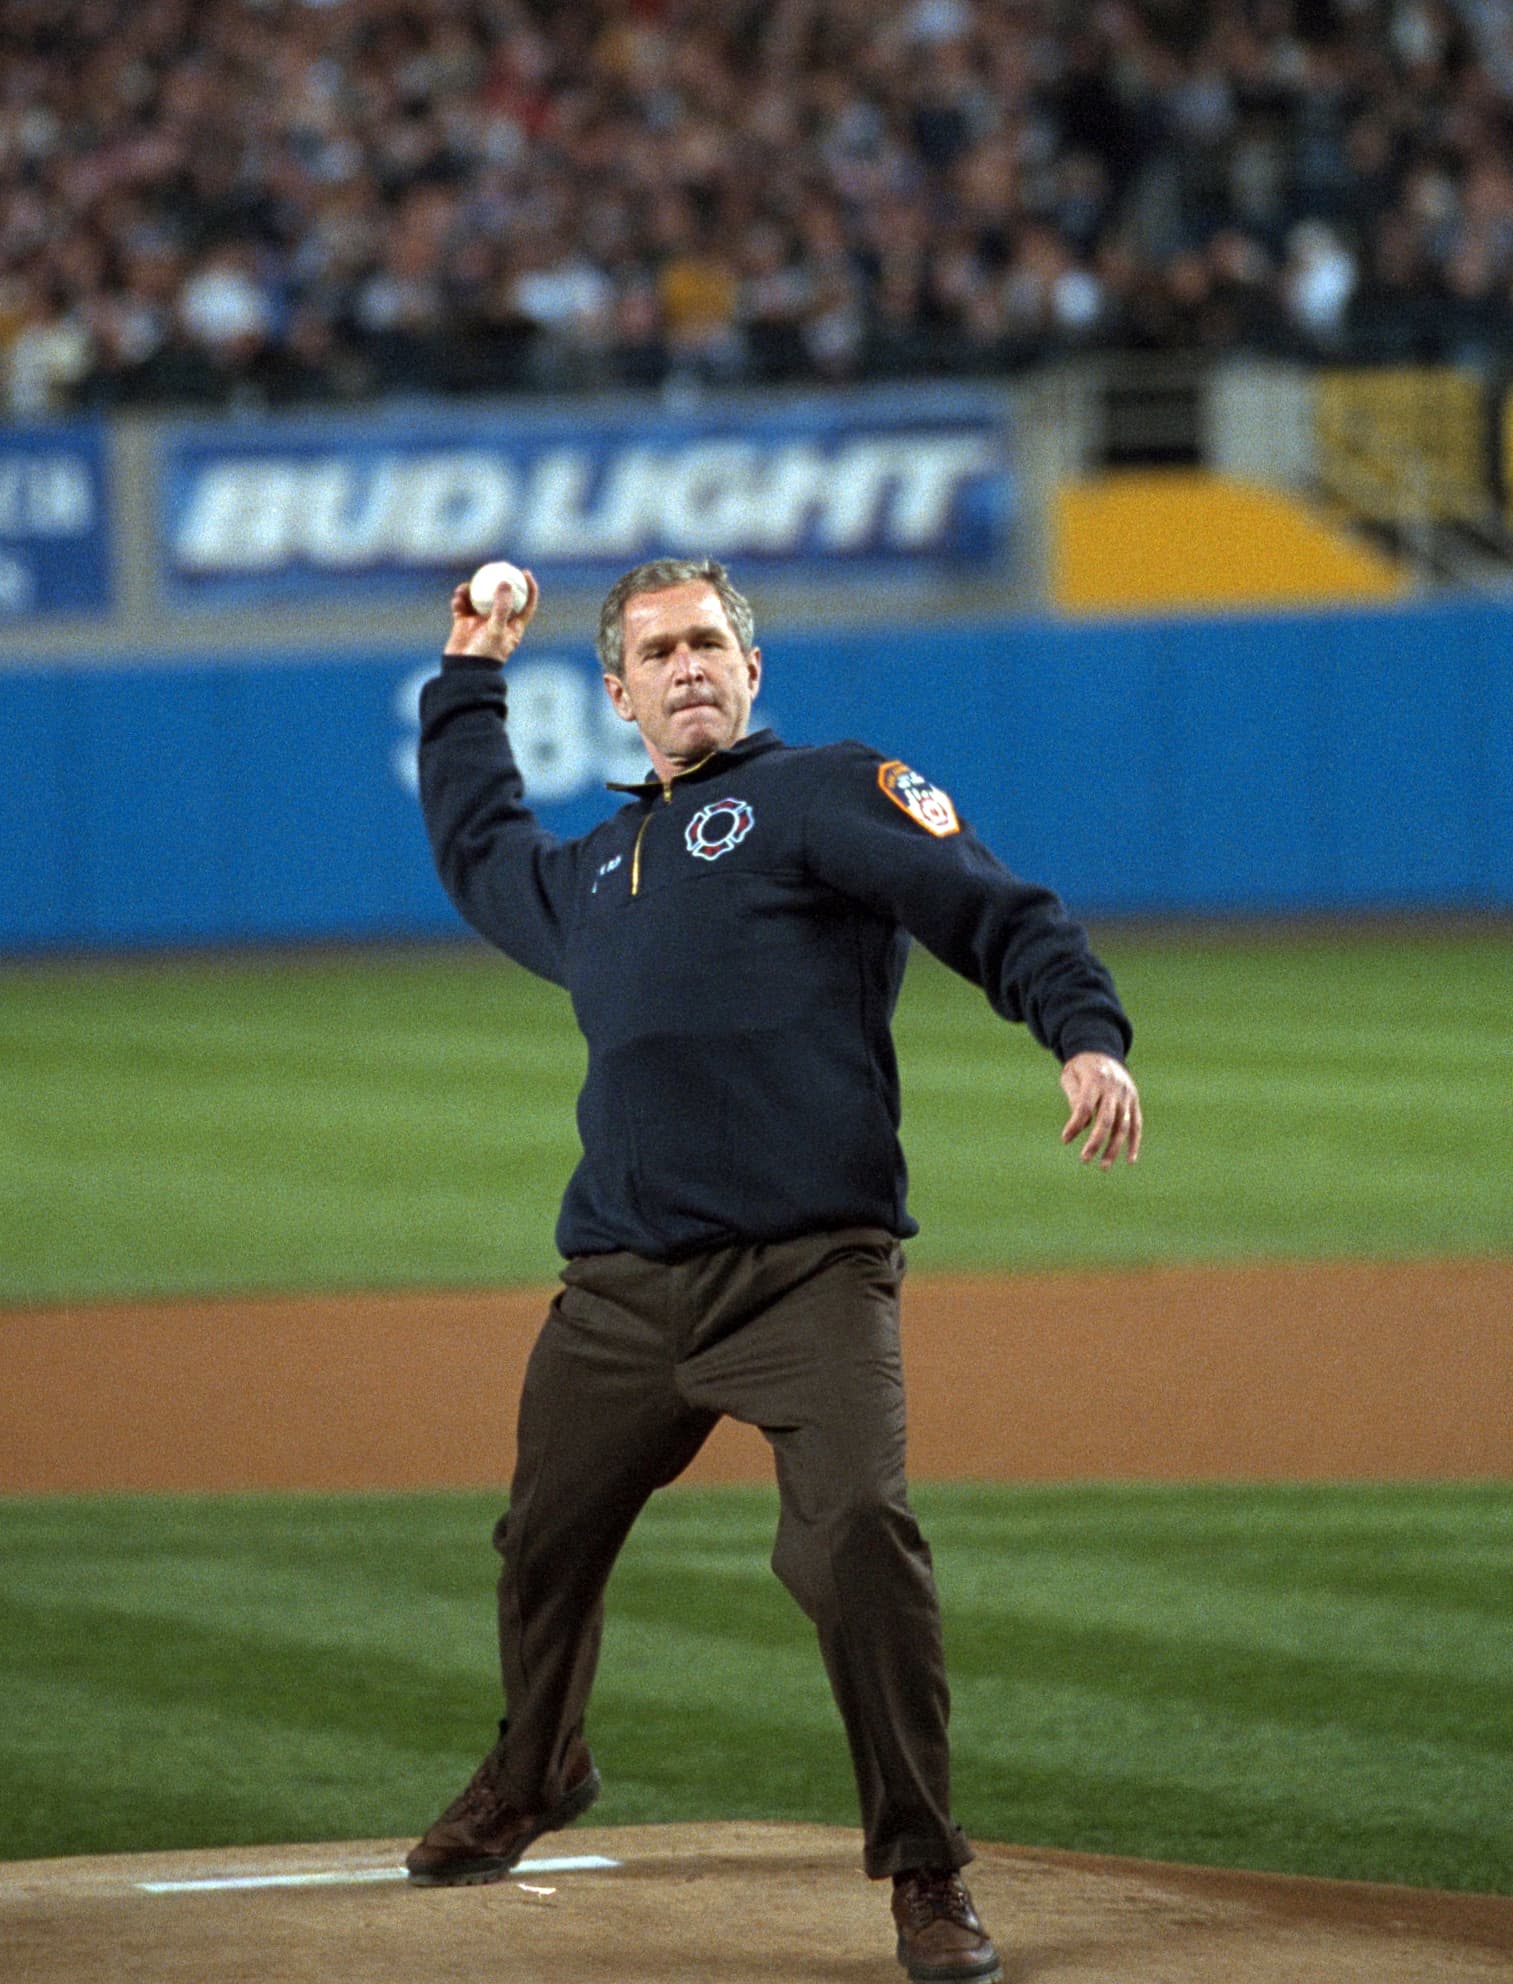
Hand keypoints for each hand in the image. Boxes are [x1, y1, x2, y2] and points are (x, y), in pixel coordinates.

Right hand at [443, 569, 539, 662]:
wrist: (464, 671)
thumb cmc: (485, 655)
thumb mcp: (496, 630)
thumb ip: (502, 607)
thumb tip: (505, 582)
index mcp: (513, 627)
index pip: (526, 604)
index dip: (529, 588)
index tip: (525, 572)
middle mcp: (497, 623)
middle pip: (501, 597)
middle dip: (499, 581)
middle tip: (497, 567)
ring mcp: (480, 623)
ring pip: (479, 599)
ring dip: (474, 589)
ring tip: (469, 584)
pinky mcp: (464, 624)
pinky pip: (462, 606)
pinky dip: (460, 599)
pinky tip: (459, 594)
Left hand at [1059, 1052, 1141, 1168]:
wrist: (1102, 1049)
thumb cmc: (1080, 1067)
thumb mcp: (1070, 1076)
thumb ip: (1074, 1099)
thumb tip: (1083, 1127)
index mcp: (1094, 1079)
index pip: (1085, 1107)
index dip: (1075, 1125)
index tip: (1065, 1139)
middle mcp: (1113, 1088)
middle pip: (1106, 1120)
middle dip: (1095, 1142)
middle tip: (1084, 1159)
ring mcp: (1127, 1095)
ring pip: (1123, 1126)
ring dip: (1114, 1148)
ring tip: (1103, 1166)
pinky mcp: (1134, 1101)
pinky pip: (1136, 1125)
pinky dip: (1134, 1143)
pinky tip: (1129, 1160)